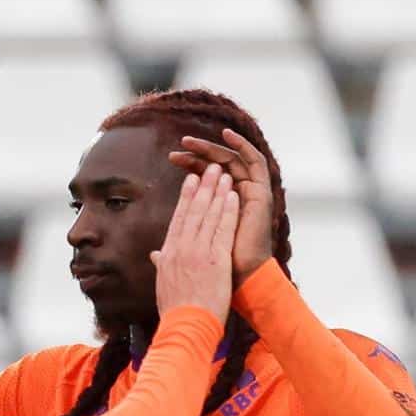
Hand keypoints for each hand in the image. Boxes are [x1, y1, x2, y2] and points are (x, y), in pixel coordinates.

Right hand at [151, 169, 238, 319]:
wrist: (185, 327)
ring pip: (208, 215)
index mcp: (169, 255)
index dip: (185, 198)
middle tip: (210, 168)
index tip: (191, 181)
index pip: (178, 219)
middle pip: (193, 211)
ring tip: (223, 173)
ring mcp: (198, 253)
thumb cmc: (176, 310)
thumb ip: (161, 265)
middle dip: (202, 187)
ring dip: (217, 192)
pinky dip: (228, 210)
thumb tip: (156, 255)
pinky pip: (223, 229)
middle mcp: (181, 249)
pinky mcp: (215, 259)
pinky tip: (233, 195)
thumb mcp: (163, 284)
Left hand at [168, 128, 274, 280]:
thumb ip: (175, 250)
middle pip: (217, 169)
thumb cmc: (217, 274)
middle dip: (199, 155)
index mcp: (220, 211)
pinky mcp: (261, 193)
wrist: (242, 281)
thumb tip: (154, 253)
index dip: (190, 168)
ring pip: (233, 162)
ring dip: (214, 148)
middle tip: (181, 146)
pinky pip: (255, 162)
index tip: (172, 159)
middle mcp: (237, 199)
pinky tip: (228, 134)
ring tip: (196, 139)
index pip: (205, 182)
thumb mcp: (191, 255)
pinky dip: (243, 146)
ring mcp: (251, 194)